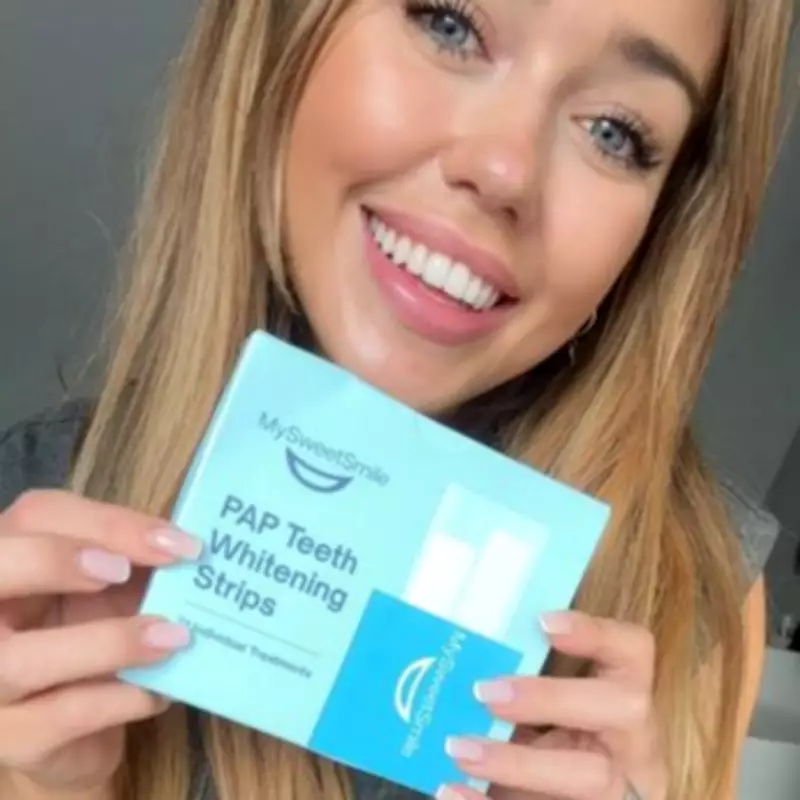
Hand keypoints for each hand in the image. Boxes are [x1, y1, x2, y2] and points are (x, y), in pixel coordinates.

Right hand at [0, 489, 201, 794]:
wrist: (79, 725)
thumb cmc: (93, 632)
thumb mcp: (113, 585)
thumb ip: (135, 558)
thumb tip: (188, 544)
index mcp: (10, 556)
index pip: (39, 517)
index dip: (106, 524)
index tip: (176, 543)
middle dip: (56, 561)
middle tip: (124, 571)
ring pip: (18, 660)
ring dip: (107, 643)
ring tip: (173, 637)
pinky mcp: (10, 738)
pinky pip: (59, 716)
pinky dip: (118, 699)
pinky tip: (160, 690)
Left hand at [440, 612, 666, 799]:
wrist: (575, 796)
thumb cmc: (555, 736)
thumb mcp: (551, 702)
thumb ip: (524, 675)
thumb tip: (459, 649)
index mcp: (625, 694)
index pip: (633, 649)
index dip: (596, 632)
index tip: (545, 622)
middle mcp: (633, 739)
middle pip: (621, 710)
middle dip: (551, 698)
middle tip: (486, 693)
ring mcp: (618, 787)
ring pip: (590, 778)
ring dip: (517, 763)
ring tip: (459, 750)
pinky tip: (453, 791)